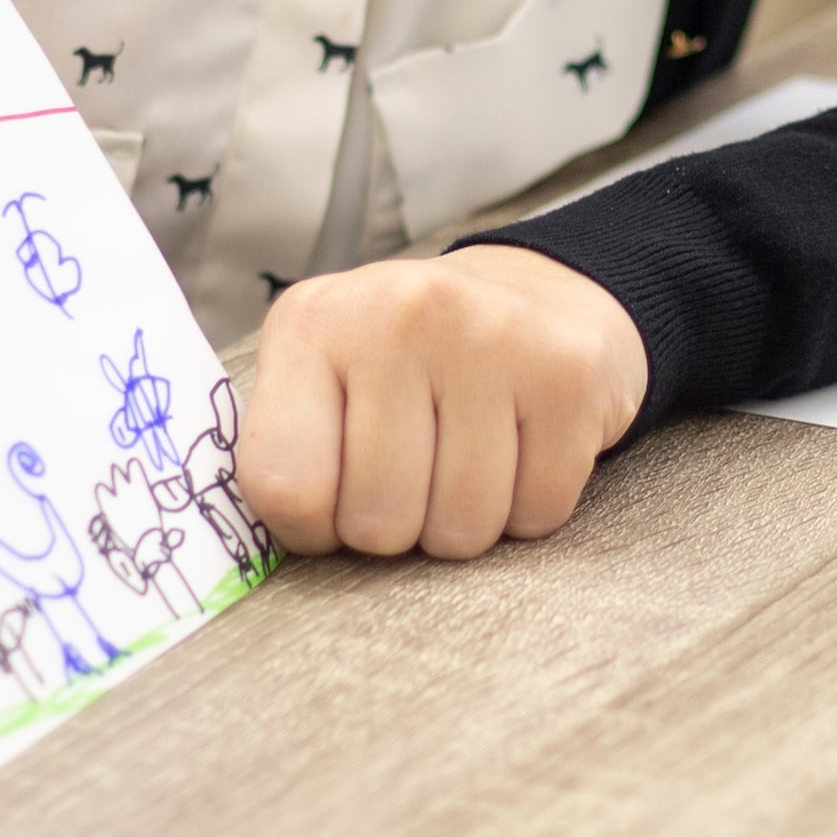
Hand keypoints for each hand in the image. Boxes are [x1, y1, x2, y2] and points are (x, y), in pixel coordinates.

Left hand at [237, 246, 650, 559]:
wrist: (541, 293)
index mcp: (312, 323)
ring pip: (461, 529)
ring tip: (467, 460)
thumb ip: (284, 446)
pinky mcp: (568, 370)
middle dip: (396, 528)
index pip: (283, 486)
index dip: (310, 530)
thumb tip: (268, 543)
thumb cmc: (411, 361)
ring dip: (464, 524)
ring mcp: (490, 335)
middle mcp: (398, 314)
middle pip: (377, 521)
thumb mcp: (322, 374)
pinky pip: (536, 513)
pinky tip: (521, 450)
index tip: (334, 505)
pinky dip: (528, 509)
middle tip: (414, 478)